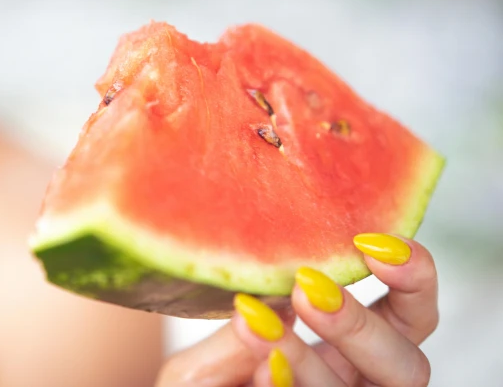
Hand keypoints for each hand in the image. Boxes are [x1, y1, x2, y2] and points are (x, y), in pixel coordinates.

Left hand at [156, 234, 437, 386]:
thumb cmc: (201, 385)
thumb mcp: (213, 351)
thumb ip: (246, 328)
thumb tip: (281, 289)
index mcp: (346, 353)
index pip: (407, 315)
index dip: (411, 278)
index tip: (373, 241)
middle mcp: (352, 384)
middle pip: (406, 363)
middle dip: (361, 324)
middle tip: (307, 287)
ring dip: (309, 360)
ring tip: (256, 324)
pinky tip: (262, 369)